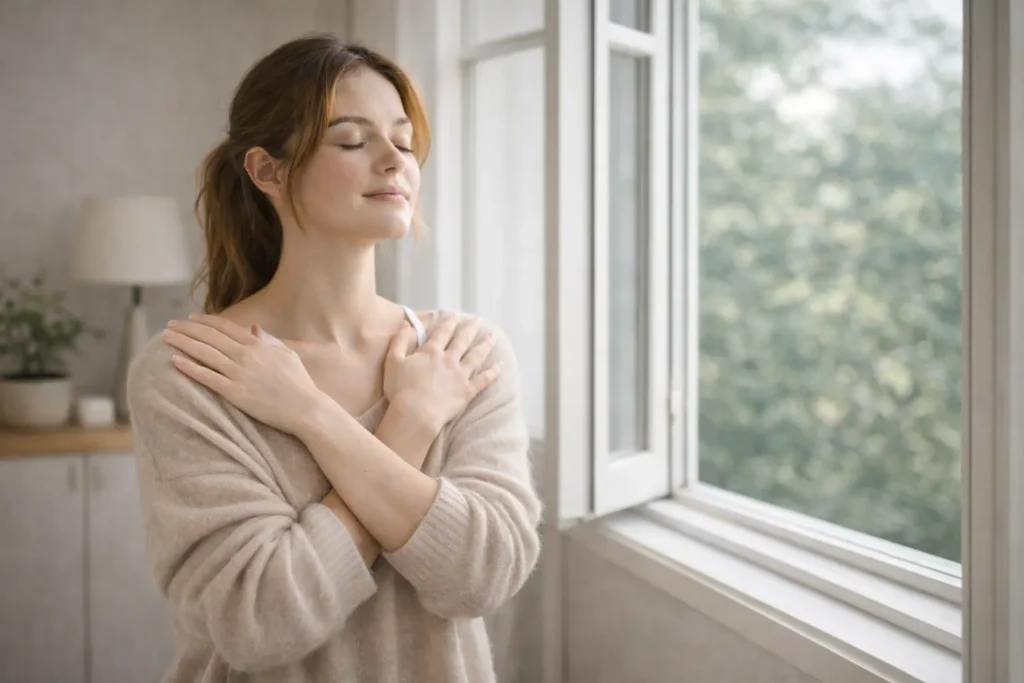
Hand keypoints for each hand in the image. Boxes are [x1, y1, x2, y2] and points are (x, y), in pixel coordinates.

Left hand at [161, 314, 321, 434]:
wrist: (306, 408)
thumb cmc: (300, 383)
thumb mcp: (288, 355)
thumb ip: (269, 340)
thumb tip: (254, 328)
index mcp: (258, 344)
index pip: (225, 327)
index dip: (204, 321)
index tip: (189, 318)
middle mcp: (246, 355)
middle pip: (209, 336)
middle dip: (186, 328)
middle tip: (169, 325)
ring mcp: (239, 373)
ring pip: (204, 353)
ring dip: (182, 343)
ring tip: (165, 337)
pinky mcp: (235, 393)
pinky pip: (207, 377)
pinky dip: (189, 367)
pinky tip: (175, 360)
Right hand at [383, 313, 502, 431]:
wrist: (415, 414)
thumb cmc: (400, 389)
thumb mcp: (393, 361)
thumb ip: (399, 340)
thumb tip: (406, 324)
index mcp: (431, 352)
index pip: (443, 332)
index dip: (449, 322)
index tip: (455, 315)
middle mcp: (449, 359)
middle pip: (462, 340)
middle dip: (470, 328)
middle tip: (478, 320)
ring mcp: (460, 375)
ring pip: (476, 356)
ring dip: (485, 344)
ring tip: (493, 336)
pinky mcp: (467, 391)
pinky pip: (484, 380)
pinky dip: (493, 372)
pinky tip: (500, 366)